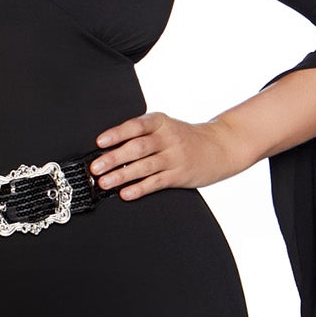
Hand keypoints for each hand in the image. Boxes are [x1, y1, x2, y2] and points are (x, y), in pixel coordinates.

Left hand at [88, 112, 237, 198]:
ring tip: (104, 183)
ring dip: (122, 175)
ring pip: (145, 167)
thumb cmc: (185, 138)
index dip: (117, 133)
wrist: (219, 147)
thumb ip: (142, 134)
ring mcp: (175, 157)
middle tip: (96, 168)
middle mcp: (168, 138)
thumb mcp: (166, 127)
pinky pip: (157, 182)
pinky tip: (126, 194)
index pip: (136, 126)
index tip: (100, 142)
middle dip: (114, 158)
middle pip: (138, 147)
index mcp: (160, 122)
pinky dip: (140, 189)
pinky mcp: (180, 175)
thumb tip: (107, 149)